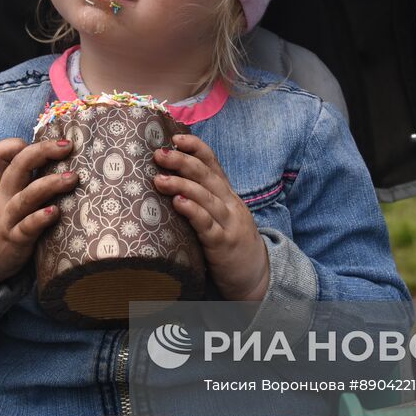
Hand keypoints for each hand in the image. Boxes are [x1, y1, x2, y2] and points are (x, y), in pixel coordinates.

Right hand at [0, 137, 77, 294]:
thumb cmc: (1, 223)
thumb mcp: (4, 198)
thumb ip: (23, 178)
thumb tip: (55, 156)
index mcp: (2, 185)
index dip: (15, 144)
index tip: (46, 141)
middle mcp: (3, 197)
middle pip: (17, 167)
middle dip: (41, 152)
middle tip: (67, 146)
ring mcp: (8, 219)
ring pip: (24, 197)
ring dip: (48, 185)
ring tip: (71, 178)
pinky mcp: (15, 241)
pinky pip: (26, 228)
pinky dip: (39, 219)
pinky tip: (55, 213)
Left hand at [153, 135, 268, 301]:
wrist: (256, 277)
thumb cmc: (230, 243)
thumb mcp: (221, 216)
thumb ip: (203, 199)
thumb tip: (168, 181)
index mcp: (227, 194)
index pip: (213, 163)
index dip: (195, 148)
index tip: (175, 138)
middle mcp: (230, 204)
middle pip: (206, 175)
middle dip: (181, 161)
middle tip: (158, 154)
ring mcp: (228, 224)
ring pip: (206, 197)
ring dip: (181, 185)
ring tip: (159, 179)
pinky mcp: (223, 245)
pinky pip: (207, 225)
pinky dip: (193, 212)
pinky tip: (178, 204)